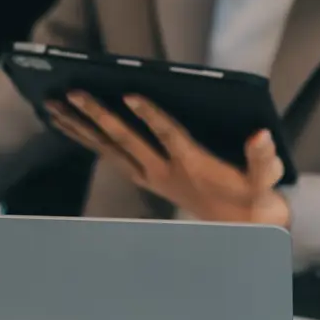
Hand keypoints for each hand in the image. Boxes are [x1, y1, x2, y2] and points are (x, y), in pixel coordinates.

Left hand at [47, 92, 290, 226]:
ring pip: (108, 148)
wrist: (241, 227)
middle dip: (98, 115)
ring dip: (80, 126)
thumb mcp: (266, 179)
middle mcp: (163, 170)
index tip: (129, 93)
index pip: (168, 134)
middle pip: (125, 139)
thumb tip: (260, 135)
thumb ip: (263, 157)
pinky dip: (85, 137)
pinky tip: (65, 122)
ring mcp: (148, 174)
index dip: (150, 115)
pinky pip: (107, 154)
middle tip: (73, 92)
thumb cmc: (254, 196)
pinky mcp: (141, 175)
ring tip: (53, 105)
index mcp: (191, 164)